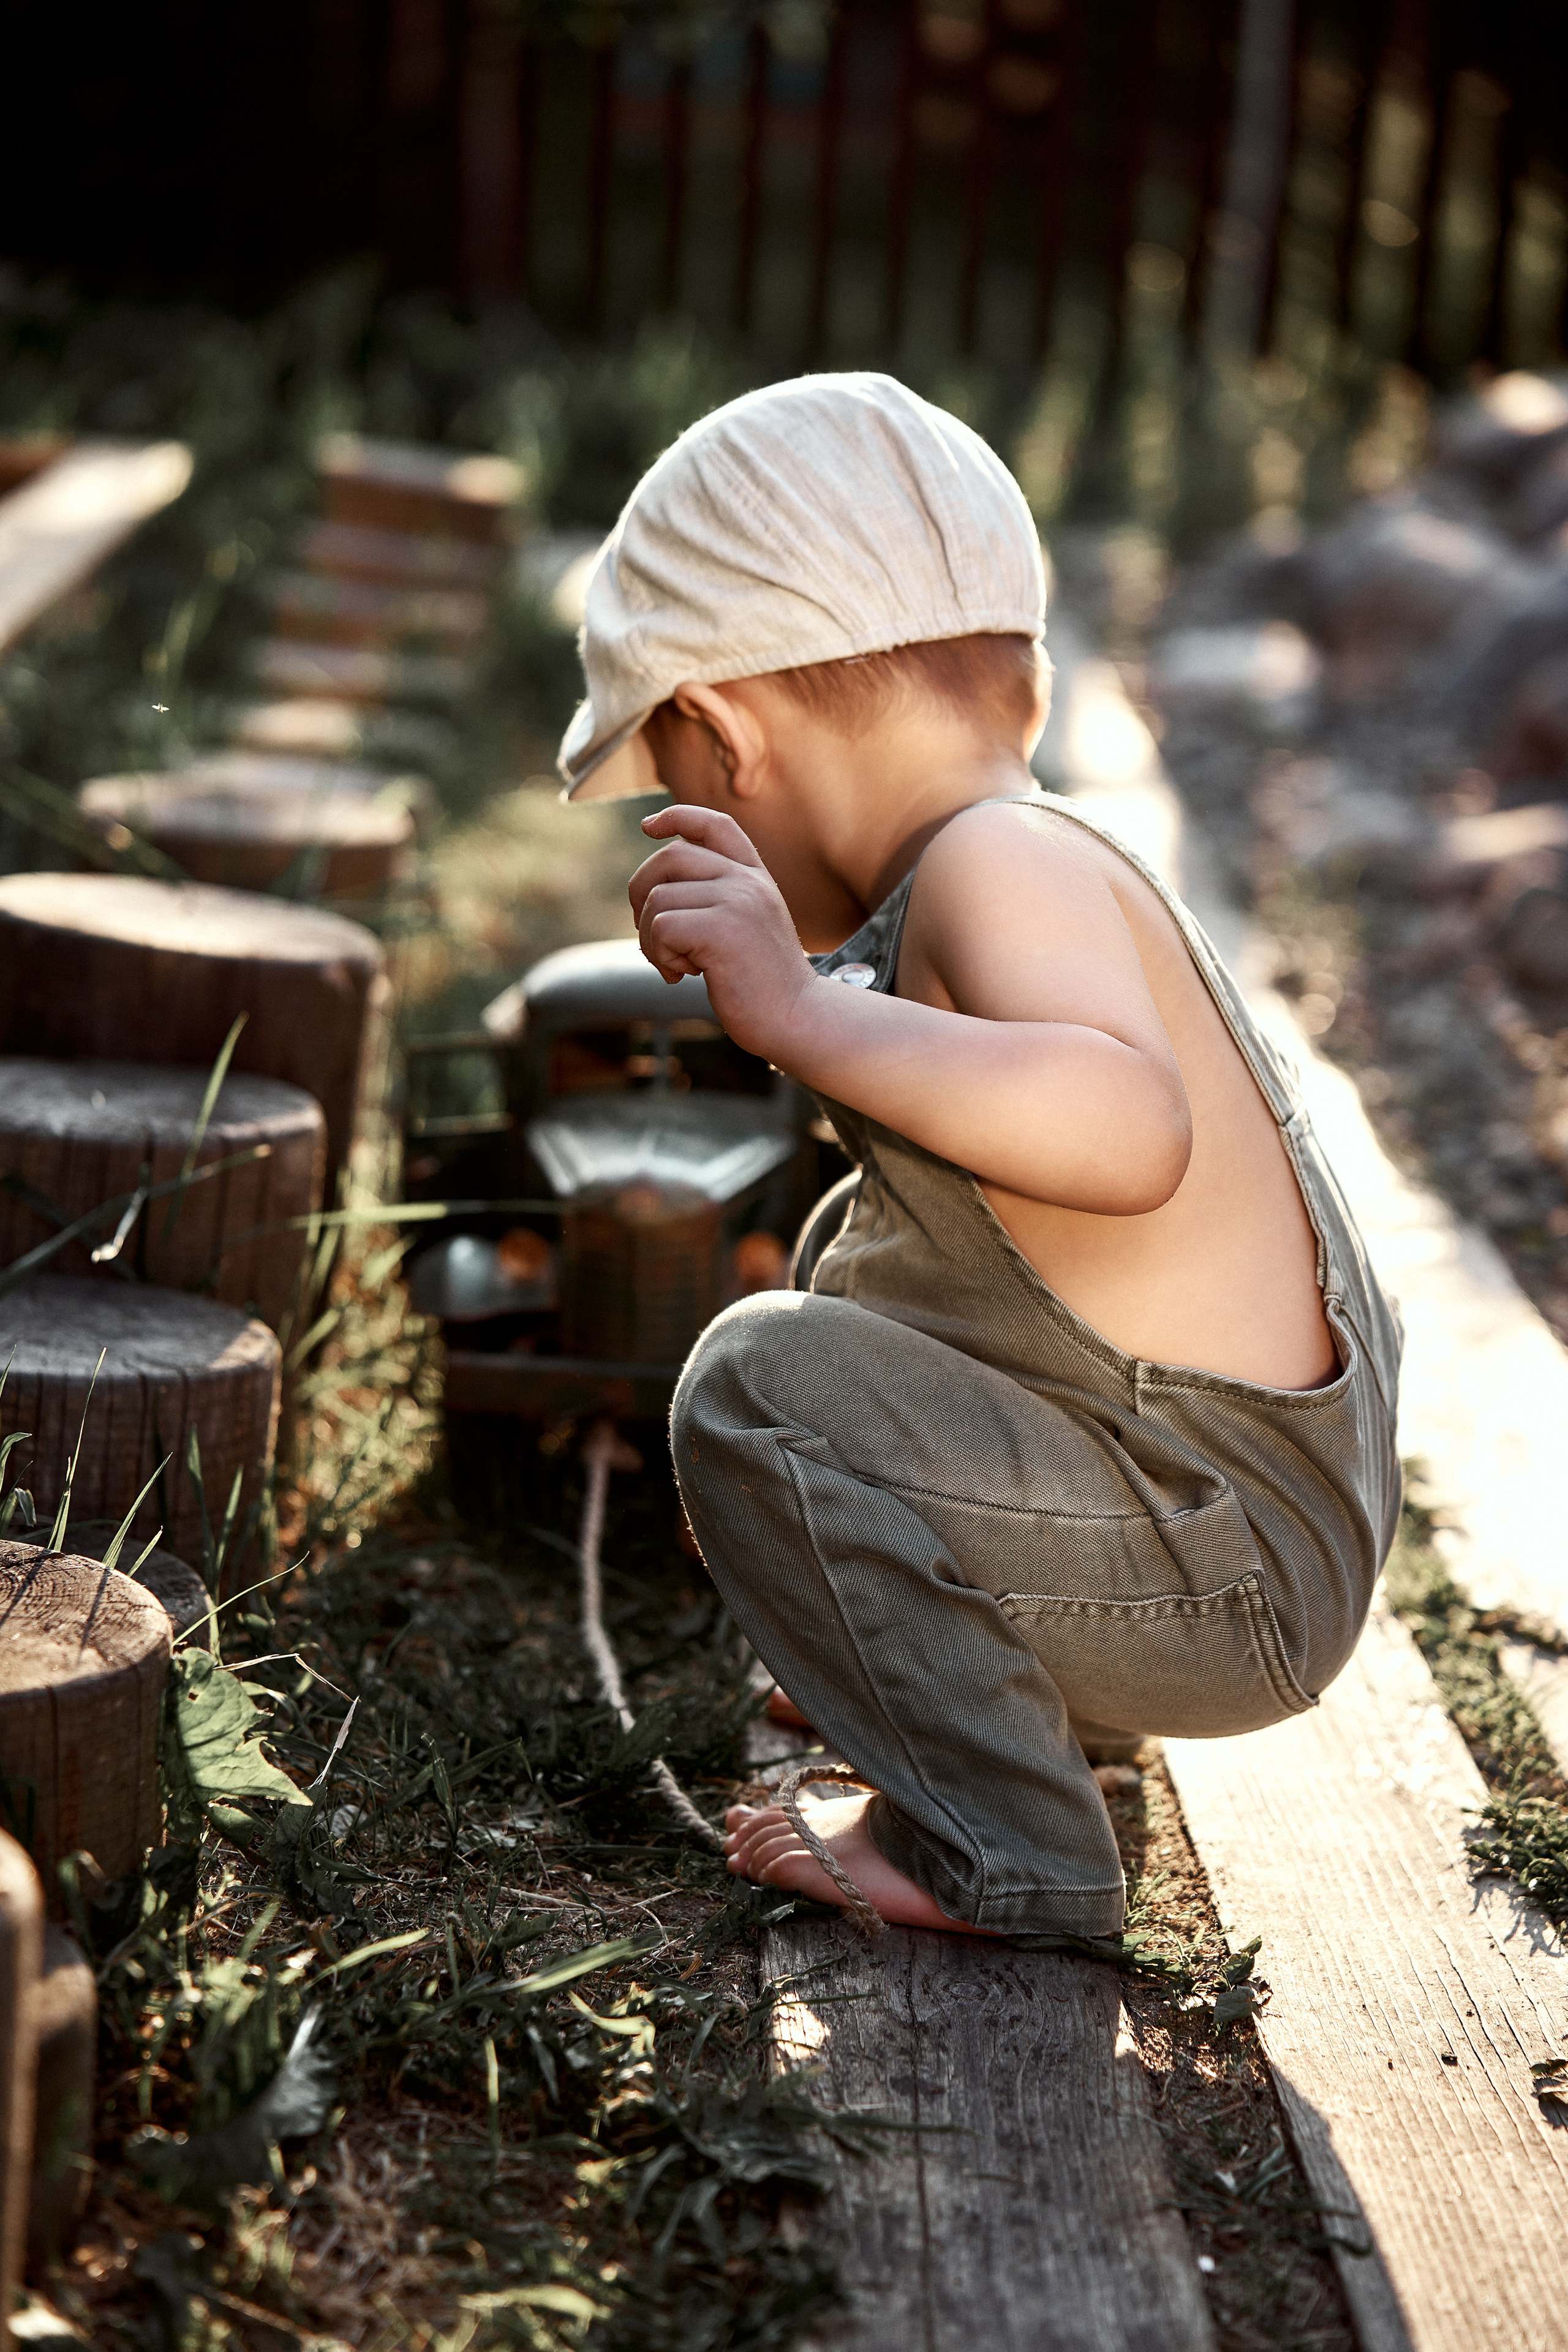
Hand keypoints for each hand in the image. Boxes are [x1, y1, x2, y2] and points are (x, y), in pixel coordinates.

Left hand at [629, 806, 815, 1059]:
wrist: (796, 1018)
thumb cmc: (764, 984)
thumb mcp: (747, 926)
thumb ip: (716, 899)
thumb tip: (653, 892)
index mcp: (755, 876)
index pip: (713, 825)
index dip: (676, 817)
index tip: (648, 827)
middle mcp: (747, 881)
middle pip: (669, 858)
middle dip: (642, 893)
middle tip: (652, 935)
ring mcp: (737, 901)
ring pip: (657, 898)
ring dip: (650, 939)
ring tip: (677, 966)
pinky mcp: (721, 929)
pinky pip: (660, 927)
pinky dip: (658, 955)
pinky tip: (682, 975)